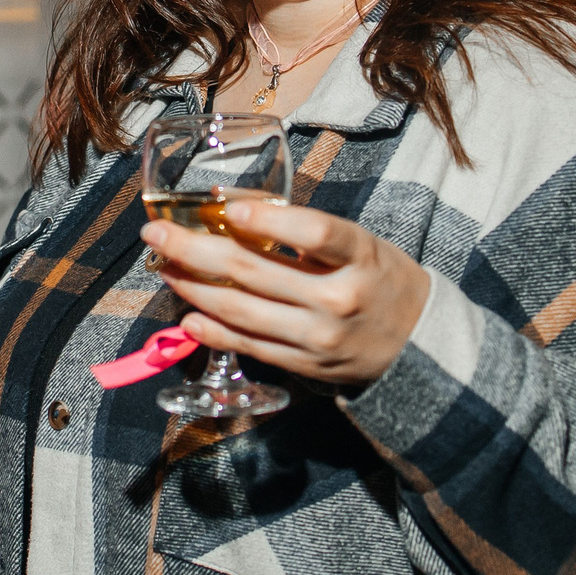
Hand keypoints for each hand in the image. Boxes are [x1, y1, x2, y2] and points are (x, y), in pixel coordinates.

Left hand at [141, 199, 433, 387]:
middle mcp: (338, 300)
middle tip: (156, 233)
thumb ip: (310, 236)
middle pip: (256, 272)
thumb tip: (239, 215)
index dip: (268, 221)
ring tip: (164, 267)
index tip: (229, 208)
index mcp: (360, 258)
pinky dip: (214, 330)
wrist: (419, 346)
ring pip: (242, 311)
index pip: (315, 234)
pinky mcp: (303, 365)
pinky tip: (188, 312)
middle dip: (195, 250)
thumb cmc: (382, 281)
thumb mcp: (363, 246)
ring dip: (194, 287)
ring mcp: (318, 338)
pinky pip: (250, 345)